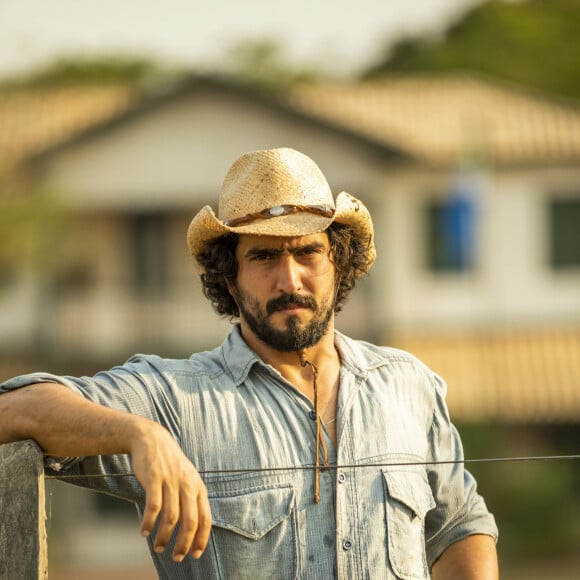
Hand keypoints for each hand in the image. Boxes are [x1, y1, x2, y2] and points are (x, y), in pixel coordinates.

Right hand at [129, 421, 211, 561]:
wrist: (151, 438)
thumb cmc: (169, 463)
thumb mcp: (187, 478)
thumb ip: (191, 499)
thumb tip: (194, 528)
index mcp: (198, 487)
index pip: (205, 518)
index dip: (201, 539)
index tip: (195, 555)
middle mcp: (188, 484)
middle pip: (190, 521)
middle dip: (184, 544)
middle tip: (177, 557)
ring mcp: (171, 481)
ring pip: (172, 517)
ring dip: (164, 536)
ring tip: (158, 547)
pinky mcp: (155, 478)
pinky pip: (154, 506)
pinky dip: (149, 522)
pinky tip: (144, 532)